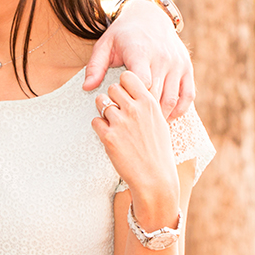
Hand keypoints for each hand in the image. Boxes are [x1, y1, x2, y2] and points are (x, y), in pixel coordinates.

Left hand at [84, 0, 195, 119]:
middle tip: (132, 127)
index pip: (140, 82)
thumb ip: (95, 66)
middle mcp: (162, 58)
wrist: (150, 16)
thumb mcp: (105, 45)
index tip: (122, 107)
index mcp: (141, 52)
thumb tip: (87, 87)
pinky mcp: (187, 68)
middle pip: (155, 94)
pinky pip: (188, 94)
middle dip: (143, 113)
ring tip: (149, 126)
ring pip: (172, 98)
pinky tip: (168, 117)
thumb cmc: (123, 34)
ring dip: (161, 116)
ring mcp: (177, 64)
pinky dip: (179, 109)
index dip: (131, 98)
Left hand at [92, 71, 180, 223]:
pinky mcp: (109, 137)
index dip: (124, 83)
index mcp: (149, 102)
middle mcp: (134, 109)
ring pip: (100, 102)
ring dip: (103, 111)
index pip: (129, 77)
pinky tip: (109, 136)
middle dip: (112, 97)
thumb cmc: (158, 150)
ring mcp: (121, 122)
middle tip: (118, 110)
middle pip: (112, 88)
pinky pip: (95, 121)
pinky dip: (99, 127)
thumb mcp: (159, 122)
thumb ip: (147, 104)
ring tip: (113, 123)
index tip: (126, 93)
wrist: (155, 177)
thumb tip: (138, 90)